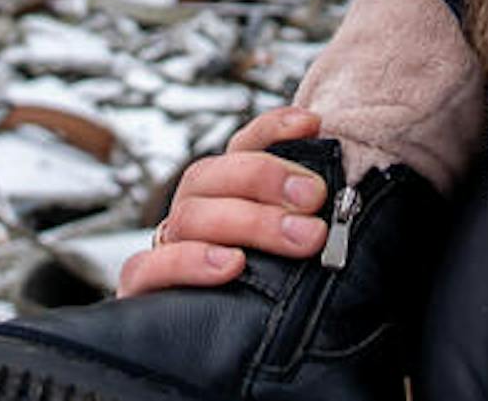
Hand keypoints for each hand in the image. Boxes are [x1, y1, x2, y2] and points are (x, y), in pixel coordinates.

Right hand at [115, 106, 334, 296]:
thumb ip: (306, 221)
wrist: (226, 363)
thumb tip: (345, 194)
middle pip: (213, 175)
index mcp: (225, 197)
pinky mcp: (143, 288)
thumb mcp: (294, 256)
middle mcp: (193, 214)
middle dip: (266, 178)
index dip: (273, 128)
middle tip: (316, 199)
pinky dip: (189, 262)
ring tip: (299, 239)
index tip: (311, 124)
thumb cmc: (268, 303)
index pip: (242, 146)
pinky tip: (231, 265)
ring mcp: (165, 249)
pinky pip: (148, 266)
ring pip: (190, 215)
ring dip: (247, 221)